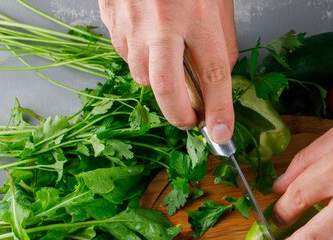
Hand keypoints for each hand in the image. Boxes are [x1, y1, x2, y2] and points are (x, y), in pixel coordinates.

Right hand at [98, 0, 237, 142]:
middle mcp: (162, 19)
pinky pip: (125, 54)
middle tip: (190, 120)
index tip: (221, 134)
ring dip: (159, 83)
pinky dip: (141, 59)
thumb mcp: (218, 5)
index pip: (212, 74)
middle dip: (179, 114)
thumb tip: (216, 83)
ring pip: (142, 74)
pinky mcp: (110, 17)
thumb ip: (219, 45)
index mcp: (197, 14)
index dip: (219, 110)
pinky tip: (151, 42)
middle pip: (166, 87)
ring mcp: (131, 20)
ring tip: (172, 66)